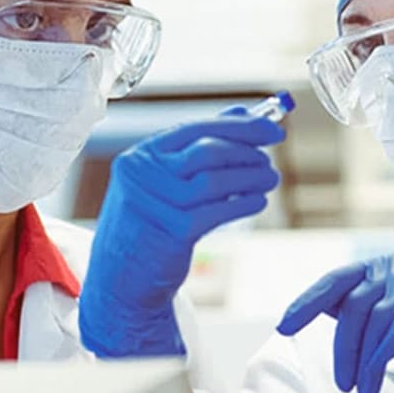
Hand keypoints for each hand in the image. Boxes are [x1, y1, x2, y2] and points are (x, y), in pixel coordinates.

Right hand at [79, 108, 284, 356]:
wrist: (121, 279)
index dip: (240, 127)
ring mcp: (155, 204)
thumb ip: (198, 147)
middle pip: (206, 152)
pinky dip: (243, 203)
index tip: (272, 129)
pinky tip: (257, 201)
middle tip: (269, 160)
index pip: (196, 129)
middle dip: (247, 152)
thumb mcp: (164, 182)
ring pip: (215, 181)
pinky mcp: (171, 231)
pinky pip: (217, 211)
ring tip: (269, 179)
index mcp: (140, 157)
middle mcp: (142, 175)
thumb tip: (241, 113)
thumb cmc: (148, 225)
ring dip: (250, 177)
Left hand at [276, 254, 393, 392]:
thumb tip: (317, 312)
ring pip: (374, 317)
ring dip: (363, 359)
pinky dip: (382, 355)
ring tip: (362, 389)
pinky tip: (375, 376)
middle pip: (353, 304)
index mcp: (379, 268)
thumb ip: (357, 314)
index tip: (284, 325)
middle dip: (343, 347)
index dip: (307, 301)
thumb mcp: (386, 327)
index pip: (335, 280)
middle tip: (343, 381)